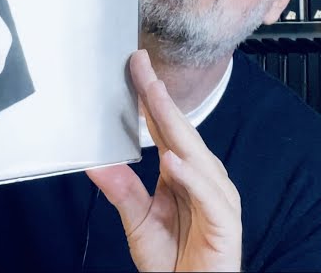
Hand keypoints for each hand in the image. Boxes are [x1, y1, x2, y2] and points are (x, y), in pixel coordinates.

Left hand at [86, 50, 242, 271]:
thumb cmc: (173, 261)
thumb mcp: (138, 221)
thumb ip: (121, 191)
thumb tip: (96, 163)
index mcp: (183, 173)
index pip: (165, 127)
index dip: (151, 97)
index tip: (135, 67)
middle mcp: (203, 178)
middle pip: (180, 131)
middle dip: (160, 98)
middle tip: (142, 67)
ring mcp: (217, 197)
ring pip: (195, 155)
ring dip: (175, 127)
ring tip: (155, 98)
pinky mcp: (225, 221)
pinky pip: (207, 194)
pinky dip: (190, 176)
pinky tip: (172, 161)